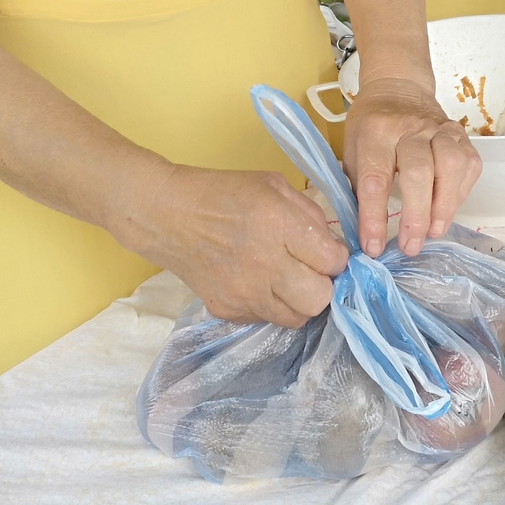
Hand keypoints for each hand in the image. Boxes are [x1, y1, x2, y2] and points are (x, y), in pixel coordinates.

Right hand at [116, 161, 348, 326]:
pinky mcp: (227, 311)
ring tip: (289, 279)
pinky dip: (272, 305)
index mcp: (279, 225)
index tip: (329, 251)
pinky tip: (261, 283)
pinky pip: (266, 319)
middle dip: (324, 285)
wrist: (167, 216)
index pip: (332, 261)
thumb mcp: (274, 186)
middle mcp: (265, 265)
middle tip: (313, 270)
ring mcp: (244, 294)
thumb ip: (309, 214)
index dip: (338, 257)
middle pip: (319, 299)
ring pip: (296, 319)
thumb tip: (333, 244)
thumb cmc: (224, 192)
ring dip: (300, 300)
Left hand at [344, 75, 479, 258]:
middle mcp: (410, 128)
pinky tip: (446, 211)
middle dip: (415, 216)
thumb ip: (357, 190)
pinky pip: (469, 167)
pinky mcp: (461, 135)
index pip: (375, 179)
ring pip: (450, 167)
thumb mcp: (351, 151)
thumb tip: (366, 237)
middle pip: (418, 173)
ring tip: (433, 232)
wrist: (398, 87)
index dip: (374, 217)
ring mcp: (440, 129)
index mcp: (375, 133)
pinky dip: (460, 195)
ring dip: (443, 206)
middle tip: (410, 246)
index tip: (374, 247)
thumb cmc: (371, 127)